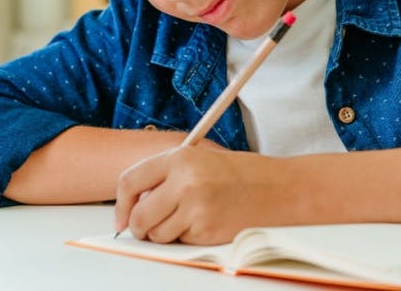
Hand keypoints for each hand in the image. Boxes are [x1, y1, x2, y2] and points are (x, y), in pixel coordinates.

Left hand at [113, 145, 293, 244]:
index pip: (130, 181)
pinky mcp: (207, 230)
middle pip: (139, 217)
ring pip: (158, 235)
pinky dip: (189, 238)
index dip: (121, 205)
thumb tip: (135, 206)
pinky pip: (182, 242)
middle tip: (148, 228)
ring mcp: (196, 208)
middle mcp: (184, 182)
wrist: (279, 188)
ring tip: (189, 217)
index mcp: (179, 158)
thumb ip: (166, 177)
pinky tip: (207, 222)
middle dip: (140, 228)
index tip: (121, 218)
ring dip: (166, 234)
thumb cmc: (241, 174)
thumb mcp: (199, 160)